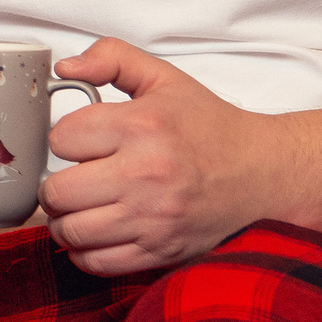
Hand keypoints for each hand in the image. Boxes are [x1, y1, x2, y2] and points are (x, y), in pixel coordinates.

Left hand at [41, 40, 281, 275]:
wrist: (265, 174)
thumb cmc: (212, 128)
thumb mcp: (164, 79)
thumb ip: (112, 59)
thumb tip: (65, 67)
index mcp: (143, 126)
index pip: (60, 139)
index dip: (64, 139)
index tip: (80, 143)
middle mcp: (146, 174)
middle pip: (57, 191)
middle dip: (56, 185)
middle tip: (73, 179)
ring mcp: (152, 218)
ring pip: (70, 231)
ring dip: (65, 220)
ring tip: (81, 207)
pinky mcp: (160, 250)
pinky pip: (95, 262)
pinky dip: (85, 251)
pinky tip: (97, 232)